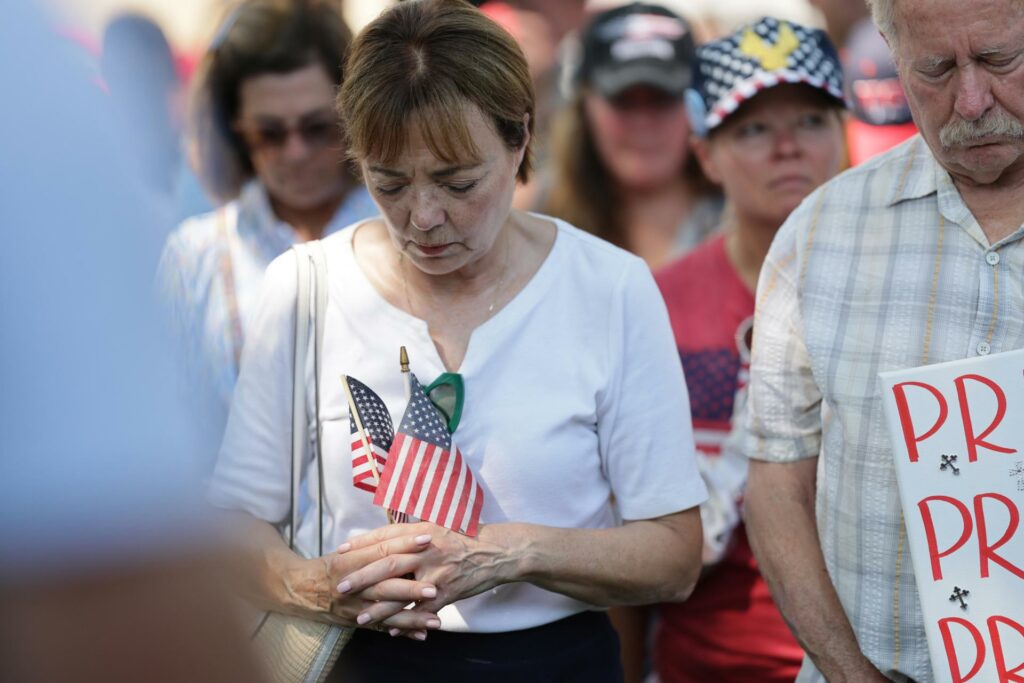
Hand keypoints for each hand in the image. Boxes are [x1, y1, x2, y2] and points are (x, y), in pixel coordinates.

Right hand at [283, 531, 440, 634]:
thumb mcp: (347, 552)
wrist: (297, 588)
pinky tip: (421, 634)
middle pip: (384, 584)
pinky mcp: (356, 620)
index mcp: (351, 560)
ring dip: (411, 617)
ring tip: (435, 620)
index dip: (404, 544)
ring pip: (385, 611)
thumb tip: (407, 535)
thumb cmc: (327, 566)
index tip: (427, 539)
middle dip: (410, 588)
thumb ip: (374, 546)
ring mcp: (354, 605)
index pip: (381, 550)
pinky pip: (381, 627)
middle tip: (434, 589)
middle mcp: (352, 584)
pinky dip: (402, 631)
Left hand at [337, 522, 520, 621]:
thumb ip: (413, 533)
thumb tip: (387, 538)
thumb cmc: (466, 538)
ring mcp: (437, 572)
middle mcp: (427, 550)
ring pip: (402, 591)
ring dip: (379, 607)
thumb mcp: (438, 527)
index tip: (341, 551)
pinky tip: (390, 630)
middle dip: (362, 576)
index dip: (362, 543)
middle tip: (341, 586)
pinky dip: (406, 621)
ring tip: (359, 618)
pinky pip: (422, 609)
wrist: (498, 551)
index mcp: (422, 530)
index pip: (387, 535)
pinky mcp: (448, 591)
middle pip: (388, 563)